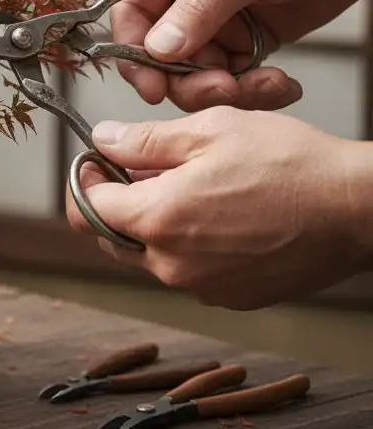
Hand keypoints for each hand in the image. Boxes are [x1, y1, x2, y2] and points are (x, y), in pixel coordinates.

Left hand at [65, 107, 372, 309]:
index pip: (86, 210)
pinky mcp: (232, 297)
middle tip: (144, 168)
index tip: (94, 162)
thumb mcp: (209, 132)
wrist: (357, 209)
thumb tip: (102, 140)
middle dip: (117, 202)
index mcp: (157, 220)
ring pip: (150, 255)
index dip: (84, 180)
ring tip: (191, 186)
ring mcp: (202, 286)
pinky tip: (219, 215)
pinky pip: (188, 271)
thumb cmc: (289, 164)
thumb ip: (144, 141)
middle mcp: (172, 264)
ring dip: (154, 223)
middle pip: (113, 237)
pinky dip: (188, 244)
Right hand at [112, 0, 372, 111]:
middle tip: (221, 88)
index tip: (151, 85)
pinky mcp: (251, 38)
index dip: (132, 52)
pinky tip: (281, 83)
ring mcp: (221, 19)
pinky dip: (255, 88)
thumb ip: (201, 7)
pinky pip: (237, 76)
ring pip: (199, 72)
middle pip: (161, 54)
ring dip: (227, 89)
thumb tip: (156, 48)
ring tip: (263, 84)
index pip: (131, 13)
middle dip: (187, 80)